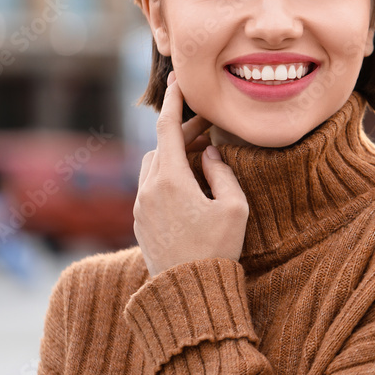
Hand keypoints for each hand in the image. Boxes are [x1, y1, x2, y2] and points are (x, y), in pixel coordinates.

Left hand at [134, 70, 249, 278]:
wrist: (188, 294)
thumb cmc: (217, 249)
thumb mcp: (234, 207)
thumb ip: (223, 172)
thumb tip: (212, 153)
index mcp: (170, 180)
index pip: (166, 127)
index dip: (173, 101)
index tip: (177, 80)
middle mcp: (149, 190)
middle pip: (161, 146)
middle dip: (184, 133)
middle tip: (210, 129)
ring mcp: (140, 208)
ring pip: (154, 167)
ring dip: (175, 156)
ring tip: (204, 159)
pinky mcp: (140, 223)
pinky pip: (151, 188)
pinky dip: (169, 177)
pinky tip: (192, 186)